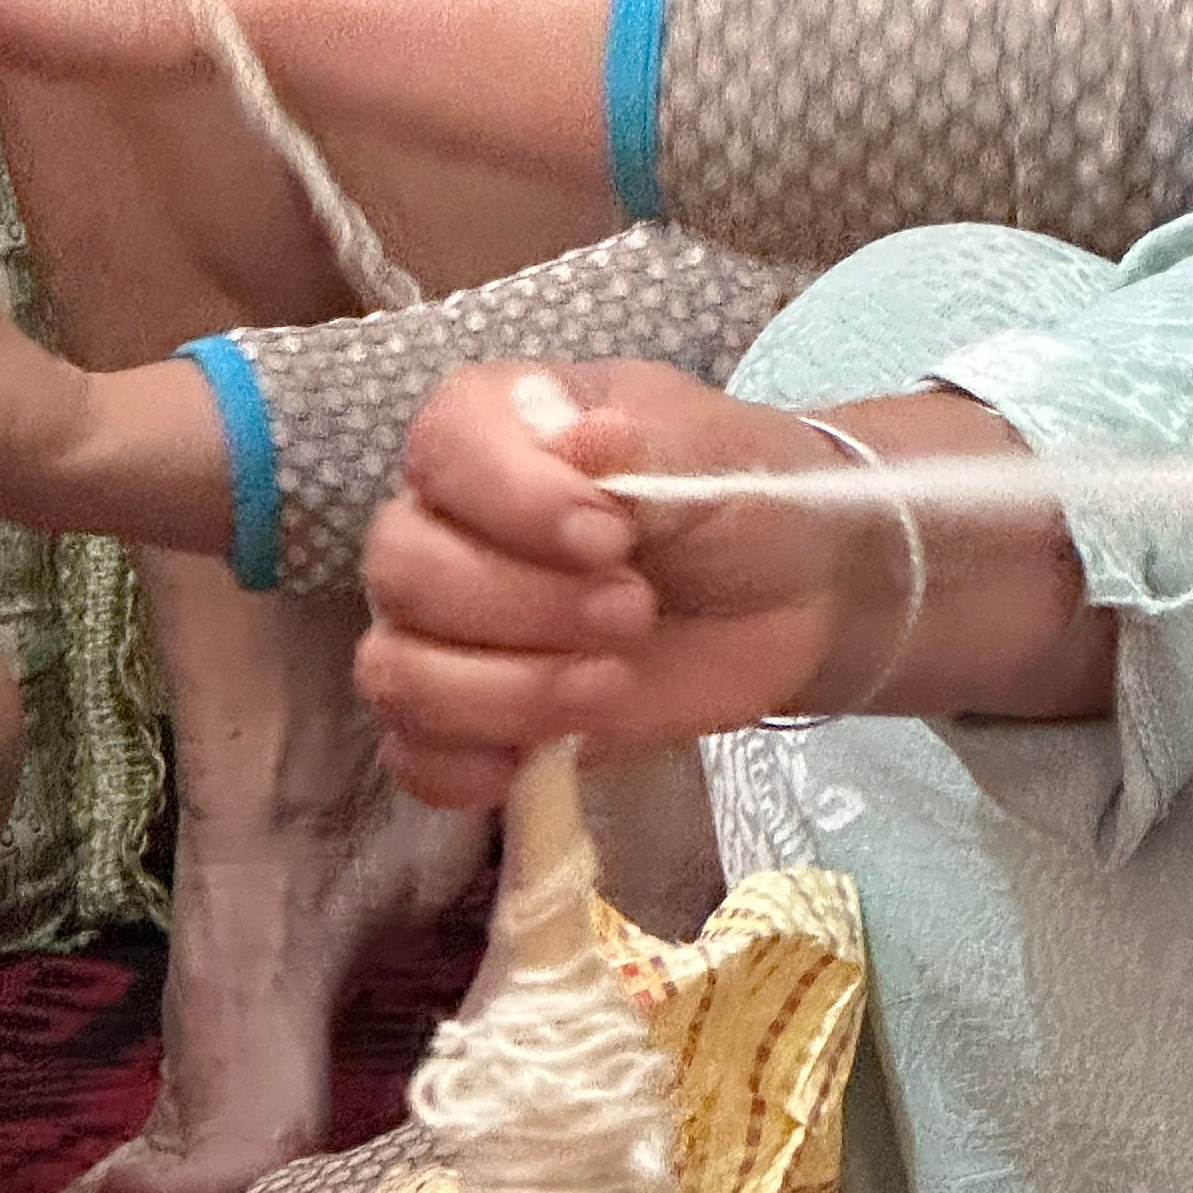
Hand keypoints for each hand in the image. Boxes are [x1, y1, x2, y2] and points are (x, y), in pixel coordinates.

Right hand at [358, 363, 902, 805]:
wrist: (794, 589)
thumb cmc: (738, 494)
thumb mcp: (707, 450)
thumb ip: (635, 444)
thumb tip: (580, 434)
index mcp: (494, 427)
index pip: (440, 450)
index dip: (512, 500)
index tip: (611, 536)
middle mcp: (446, 519)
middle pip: (404, 568)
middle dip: (523, 603)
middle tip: (634, 609)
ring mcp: (447, 625)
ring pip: (399, 668)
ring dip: (505, 690)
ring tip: (612, 681)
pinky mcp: (473, 714)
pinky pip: (412, 753)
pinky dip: (460, 765)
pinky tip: (536, 756)